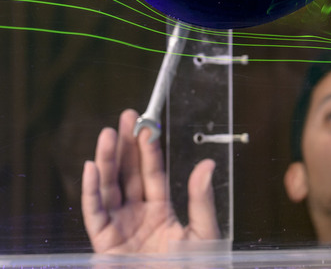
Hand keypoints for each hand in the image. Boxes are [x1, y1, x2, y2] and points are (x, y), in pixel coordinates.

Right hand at [81, 109, 219, 252]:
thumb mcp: (204, 235)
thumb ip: (201, 200)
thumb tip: (207, 163)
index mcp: (162, 210)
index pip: (153, 172)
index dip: (149, 148)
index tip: (148, 124)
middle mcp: (138, 215)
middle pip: (128, 174)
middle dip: (125, 145)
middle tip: (127, 117)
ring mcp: (120, 229)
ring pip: (110, 188)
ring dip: (107, 161)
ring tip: (108, 134)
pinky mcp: (106, 246)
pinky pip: (95, 214)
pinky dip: (90, 191)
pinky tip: (91, 167)